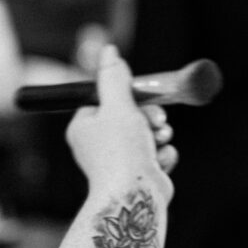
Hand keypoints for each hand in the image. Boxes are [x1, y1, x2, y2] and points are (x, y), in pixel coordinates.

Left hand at [66, 45, 174, 201]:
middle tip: (157, 121)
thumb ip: (115, 78)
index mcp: (85, 128)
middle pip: (130, 117)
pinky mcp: (138, 175)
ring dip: (158, 136)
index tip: (142, 96)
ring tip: (159, 141)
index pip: (107, 100)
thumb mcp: (118, 106)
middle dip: (149, 117)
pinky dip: (162, 156)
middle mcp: (99, 146)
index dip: (128, 96)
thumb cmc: (121, 152)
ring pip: (147, 135)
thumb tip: (109, 51)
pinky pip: (156, 155)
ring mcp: (119, 162)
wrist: (135, 197)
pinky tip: (160, 162)